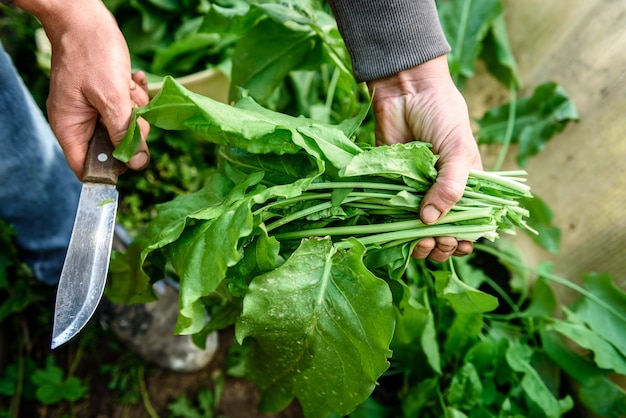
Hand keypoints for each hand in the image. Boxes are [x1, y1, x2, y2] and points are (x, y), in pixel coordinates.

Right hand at [16, 0, 149, 178]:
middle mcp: (79, 122)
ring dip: (134, 108)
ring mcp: (92, 109)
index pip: (87, 167)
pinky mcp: (106, 97)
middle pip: (112, 148)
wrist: (85, 17)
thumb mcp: (111, 96)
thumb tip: (138, 163)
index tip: (134, 158)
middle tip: (132, 109)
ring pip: (123, 127)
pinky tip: (133, 79)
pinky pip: (126, 108)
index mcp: (70, 127)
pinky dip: (134, 96)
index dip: (112, 169)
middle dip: (129, 130)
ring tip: (127, 86)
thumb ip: (124, 132)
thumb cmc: (92, 53)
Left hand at [367, 55, 482, 262]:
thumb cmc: (441, 115)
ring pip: (417, 228)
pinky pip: (393, 213)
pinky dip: (395, 227)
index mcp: (466, 183)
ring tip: (419, 241)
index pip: (470, 221)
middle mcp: (441, 191)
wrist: (405, 91)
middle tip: (438, 240)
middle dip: (443, 243)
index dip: (466, 237)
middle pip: (444, 231)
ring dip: (419, 242)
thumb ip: (451, 186)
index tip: (460, 243)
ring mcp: (416, 190)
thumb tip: (430, 221)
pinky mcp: (391, 185)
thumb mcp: (457, 150)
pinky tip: (398, 232)